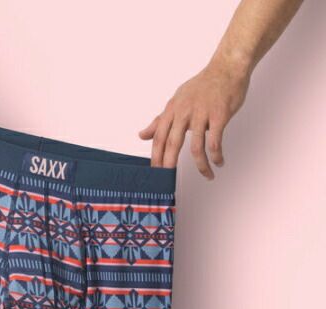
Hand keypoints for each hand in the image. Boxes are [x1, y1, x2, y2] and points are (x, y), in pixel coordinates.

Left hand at [139, 61, 249, 179]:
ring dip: (201, 165)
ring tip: (207, 174)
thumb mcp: (176, 100)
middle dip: (168, 163)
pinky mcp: (219, 115)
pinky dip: (217, 156)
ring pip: (196, 147)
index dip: (155, 155)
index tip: (154, 170)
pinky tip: (219, 162)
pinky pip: (215, 142)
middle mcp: (184, 112)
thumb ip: (160, 120)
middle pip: (172, 143)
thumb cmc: (202, 86)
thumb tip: (142, 135)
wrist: (227, 68)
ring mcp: (202, 113)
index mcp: (172, 109)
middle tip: (169, 178)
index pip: (159, 136)